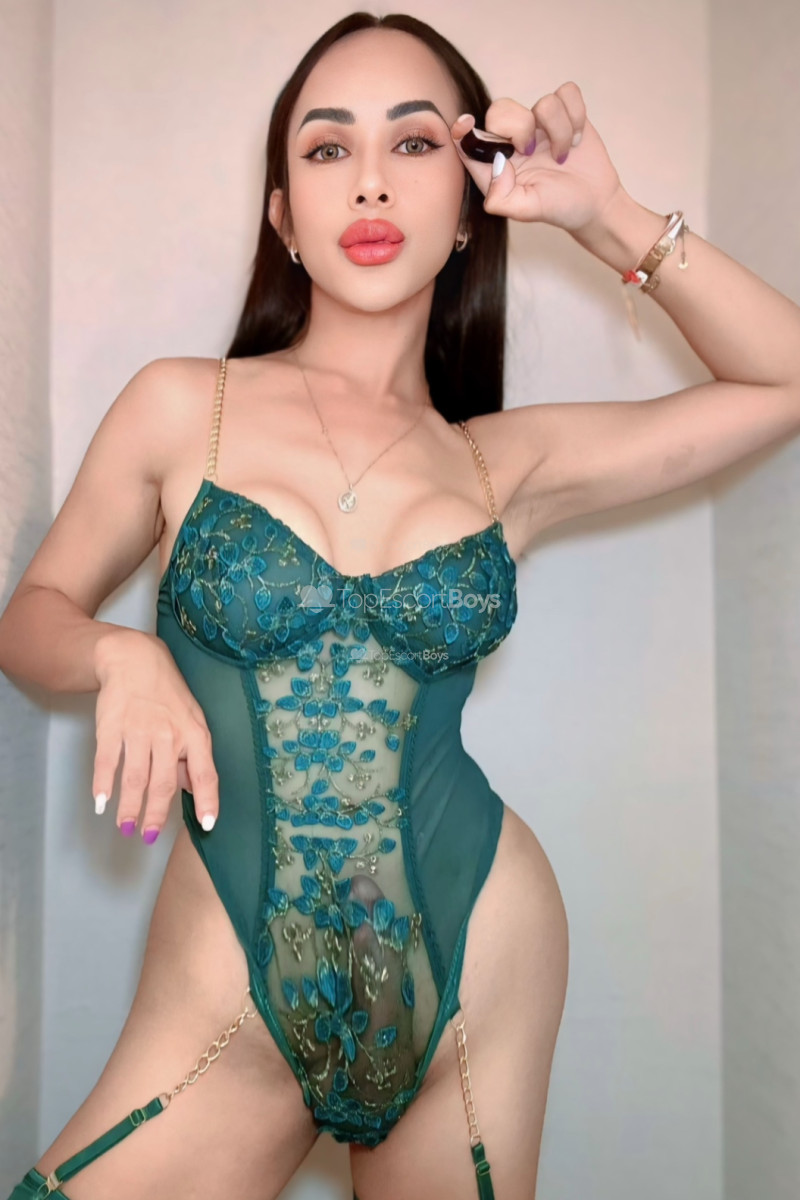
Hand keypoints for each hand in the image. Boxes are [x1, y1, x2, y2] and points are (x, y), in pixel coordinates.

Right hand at [92, 629, 218, 841]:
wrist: (135, 659)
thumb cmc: (168, 695)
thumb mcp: (192, 720)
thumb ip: (192, 756)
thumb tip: (194, 790)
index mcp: (195, 734)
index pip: (206, 773)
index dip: (207, 801)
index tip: (207, 824)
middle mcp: (169, 734)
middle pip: (163, 783)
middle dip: (157, 814)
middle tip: (149, 836)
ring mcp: (139, 730)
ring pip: (135, 778)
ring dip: (129, 807)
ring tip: (126, 827)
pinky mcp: (112, 726)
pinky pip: (107, 761)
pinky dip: (102, 785)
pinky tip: (102, 803)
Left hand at [450, 83, 624, 234]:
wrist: (596, 203)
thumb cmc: (559, 207)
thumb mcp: (527, 211)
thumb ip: (501, 197)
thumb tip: (496, 165)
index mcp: (496, 162)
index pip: (468, 139)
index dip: (462, 128)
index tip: (466, 123)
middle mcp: (514, 139)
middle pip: (501, 109)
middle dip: (520, 127)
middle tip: (532, 151)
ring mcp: (540, 124)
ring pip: (544, 101)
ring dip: (559, 130)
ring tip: (562, 155)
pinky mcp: (565, 113)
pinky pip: (567, 93)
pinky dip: (576, 116)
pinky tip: (576, 140)